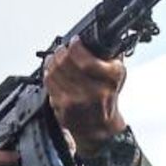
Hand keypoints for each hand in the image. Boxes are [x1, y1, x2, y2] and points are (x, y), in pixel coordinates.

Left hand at [43, 37, 127, 157]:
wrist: (100, 129)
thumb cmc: (107, 99)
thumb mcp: (117, 75)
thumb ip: (111, 54)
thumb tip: (97, 36)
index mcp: (111, 79)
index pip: (86, 59)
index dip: (76, 46)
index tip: (75, 42)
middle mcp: (96, 91)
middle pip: (66, 61)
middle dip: (62, 51)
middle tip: (64, 50)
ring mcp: (78, 101)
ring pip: (55, 70)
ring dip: (53, 60)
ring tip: (56, 59)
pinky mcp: (64, 107)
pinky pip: (49, 82)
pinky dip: (48, 73)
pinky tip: (53, 72)